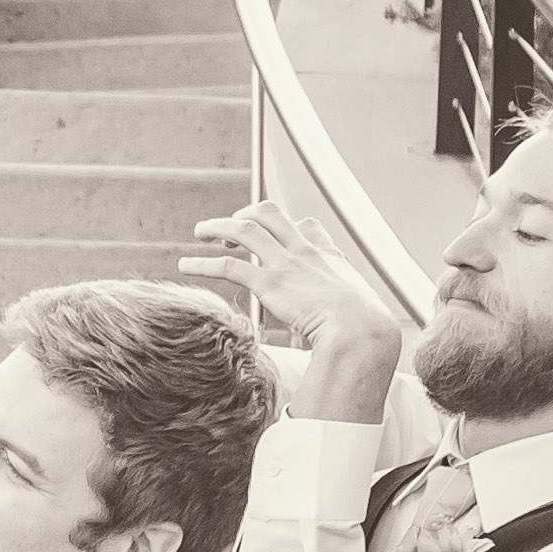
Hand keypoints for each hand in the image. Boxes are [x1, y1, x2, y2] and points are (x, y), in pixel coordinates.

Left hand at [183, 200, 407, 421]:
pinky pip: (229, 266)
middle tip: (230, 227)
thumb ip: (347, 315)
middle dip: (247, 213)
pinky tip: (186, 266)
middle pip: (272, 213)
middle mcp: (305, 252)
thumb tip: (348, 337)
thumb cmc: (366, 330)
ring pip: (245, 229)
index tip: (274, 233)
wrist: (362, 332)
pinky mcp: (269, 284)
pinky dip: (202, 263)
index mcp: (329, 257)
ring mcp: (287, 264)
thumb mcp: (362, 312)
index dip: (287, 225)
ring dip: (218, 226)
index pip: (307, 226)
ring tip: (201, 231)